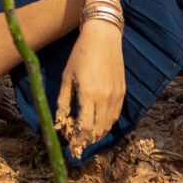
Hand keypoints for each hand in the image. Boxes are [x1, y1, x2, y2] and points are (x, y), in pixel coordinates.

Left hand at [55, 23, 124, 157]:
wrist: (103, 36)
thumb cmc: (80, 55)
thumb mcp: (66, 77)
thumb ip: (63, 102)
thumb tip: (60, 123)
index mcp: (88, 94)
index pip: (85, 128)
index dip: (77, 140)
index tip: (70, 146)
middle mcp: (105, 98)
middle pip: (98, 130)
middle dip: (87, 141)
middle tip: (77, 143)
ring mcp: (116, 95)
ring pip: (109, 125)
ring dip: (98, 134)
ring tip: (86, 136)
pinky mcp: (122, 92)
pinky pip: (116, 115)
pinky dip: (107, 124)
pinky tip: (98, 124)